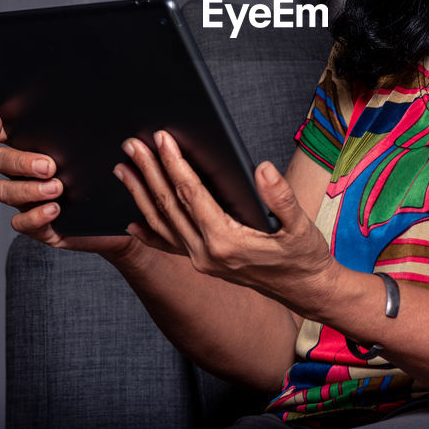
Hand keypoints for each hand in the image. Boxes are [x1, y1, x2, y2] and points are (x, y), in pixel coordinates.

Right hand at [0, 112, 137, 258]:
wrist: (128, 214)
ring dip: (29, 189)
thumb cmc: (117, 174)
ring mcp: (28, 199)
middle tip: (50, 166)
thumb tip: (107, 105)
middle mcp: (25, 172)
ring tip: (58, 188)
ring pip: (5, 191)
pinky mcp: (37, 225)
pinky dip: (35, 215)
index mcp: (37, 147)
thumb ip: (99, 130)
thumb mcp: (111, 149)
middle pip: (1, 160)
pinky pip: (21, 222)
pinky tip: (55, 210)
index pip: (6, 132)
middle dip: (21, 161)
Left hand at [114, 130, 340, 316]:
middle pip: (169, 206)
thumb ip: (281, 197)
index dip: (175, 164)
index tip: (161, 139)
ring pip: (161, 224)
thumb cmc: (304, 256)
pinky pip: (168, 245)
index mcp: (227, 241)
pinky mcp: (202, 263)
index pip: (191, 195)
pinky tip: (132, 220)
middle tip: (131, 144)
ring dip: (141, 195)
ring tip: (123, 169)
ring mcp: (200, 261)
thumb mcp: (301, 225)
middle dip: (149, 172)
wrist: (305, 290)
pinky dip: (148, 231)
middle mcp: (206, 254)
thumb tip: (262, 169)